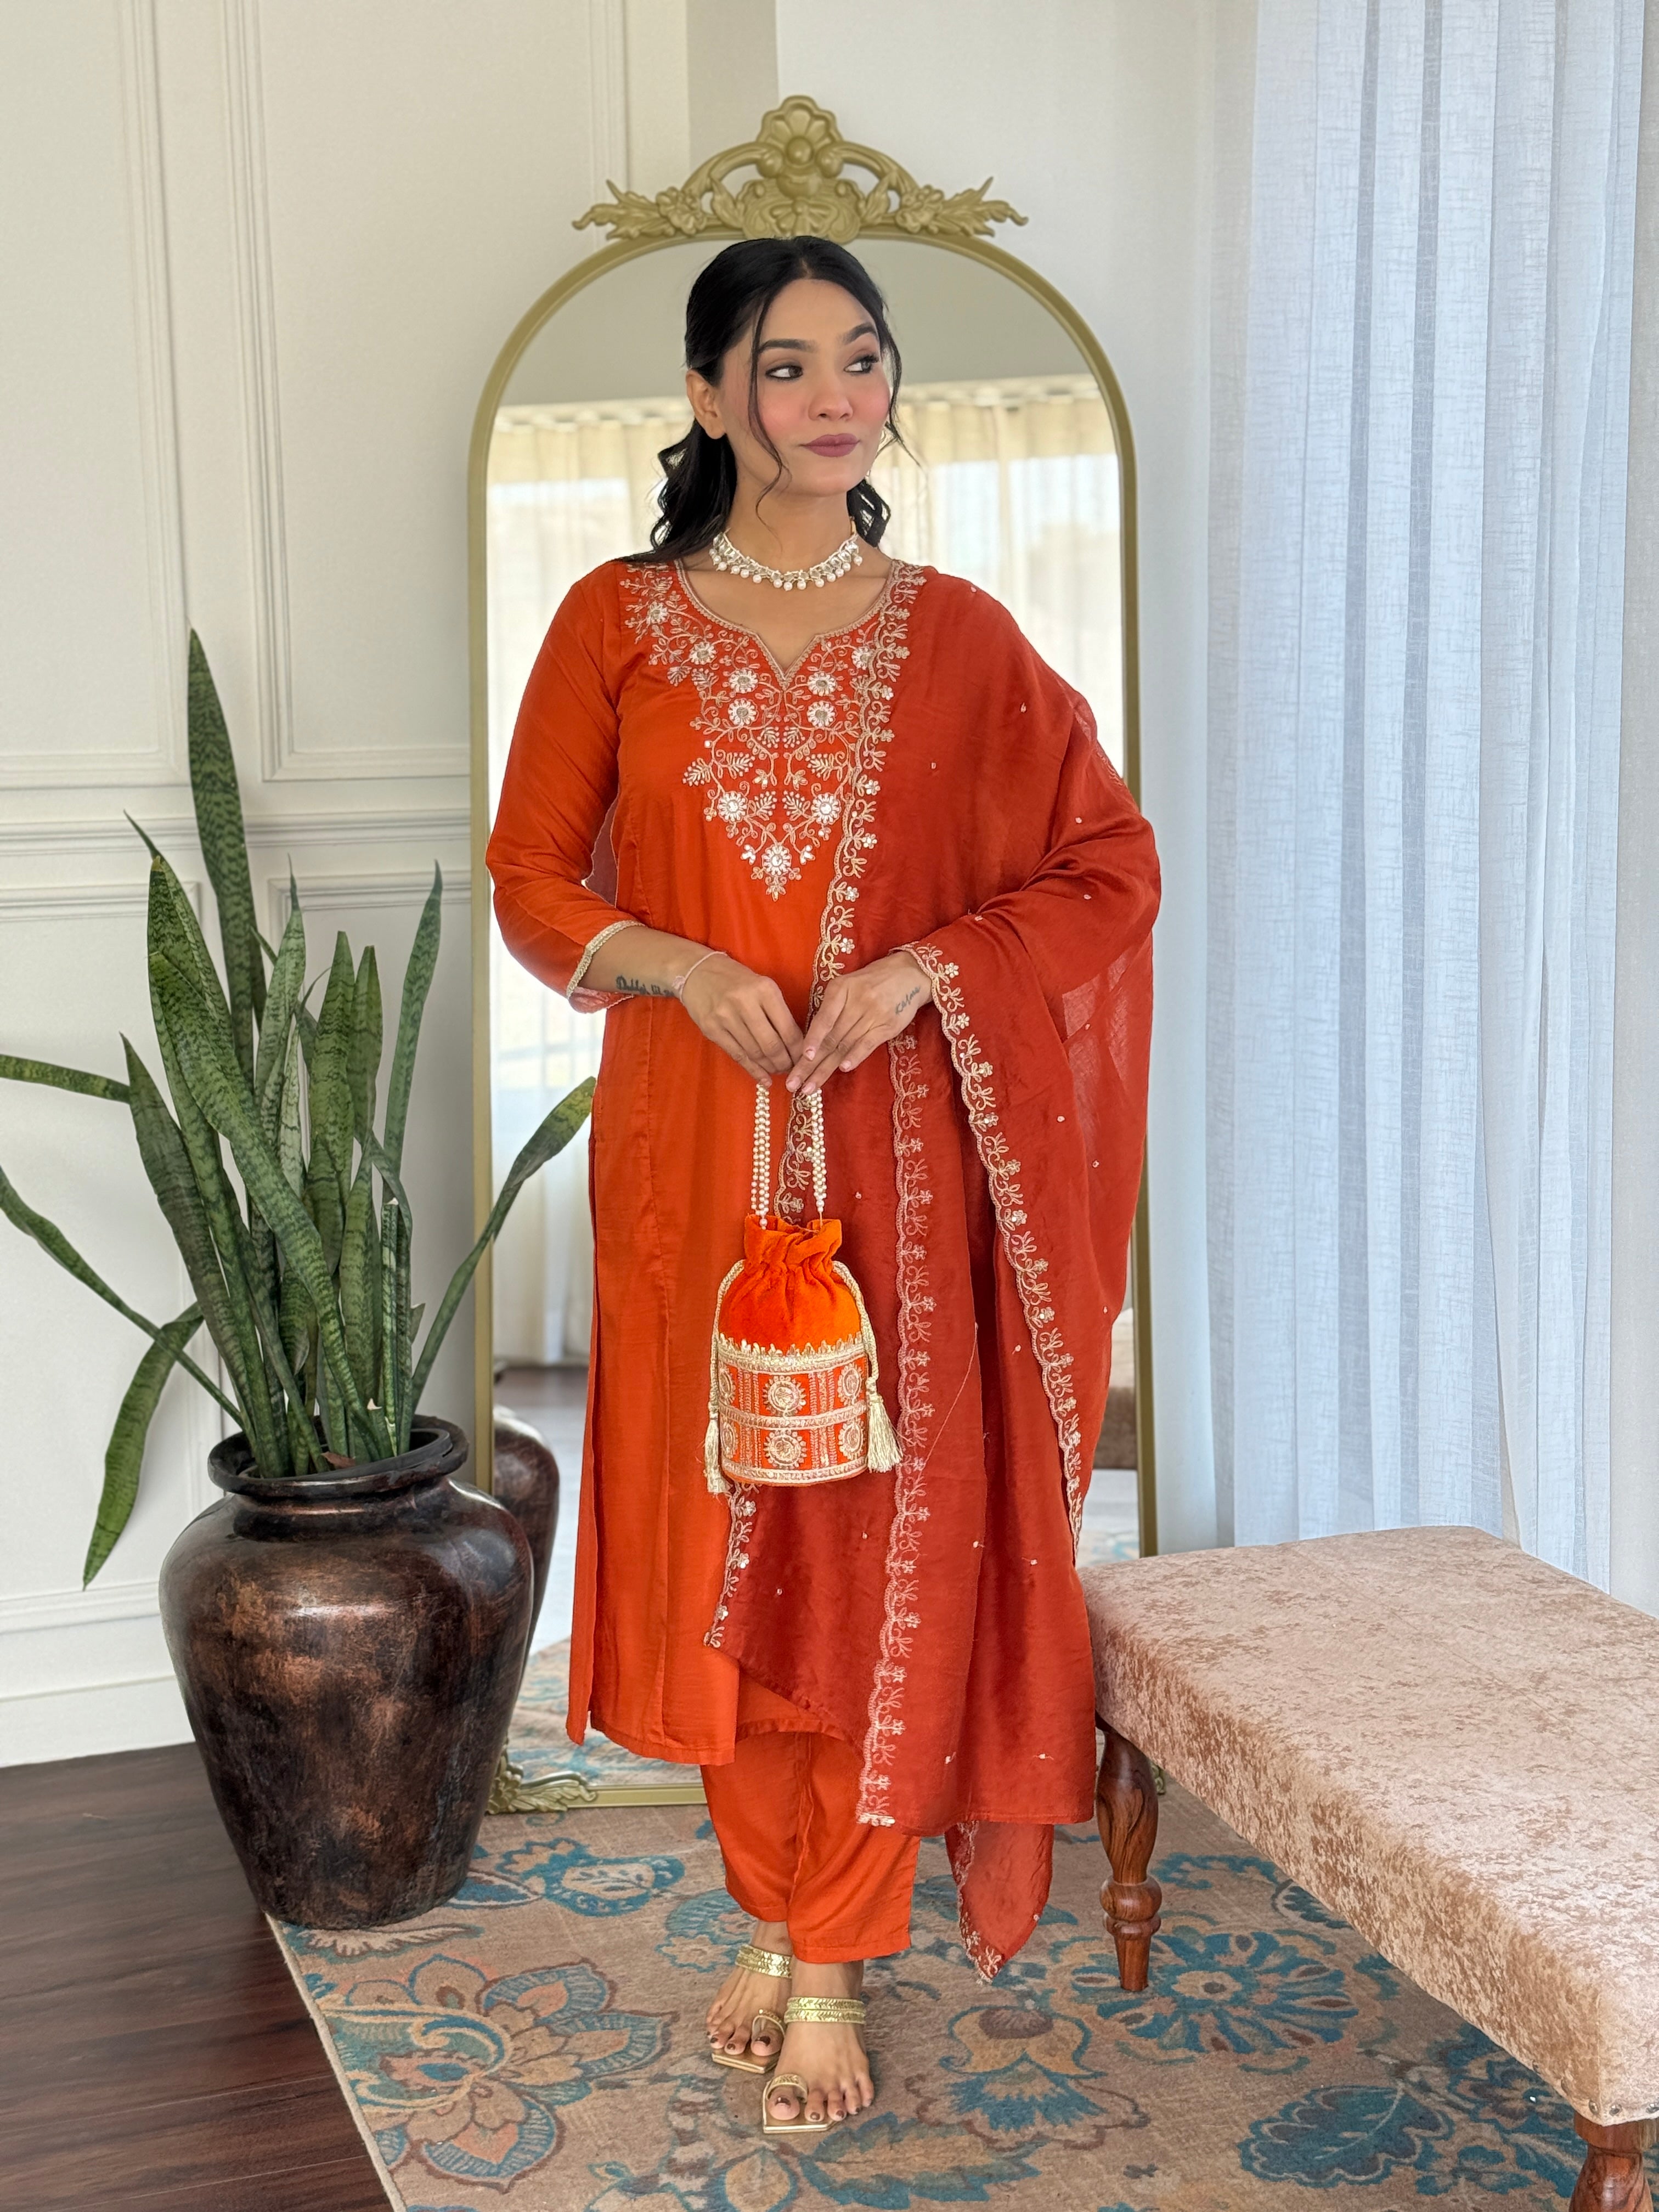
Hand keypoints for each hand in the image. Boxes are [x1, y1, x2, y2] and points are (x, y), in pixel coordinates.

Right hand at [679, 952, 803, 1079]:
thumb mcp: (763, 987)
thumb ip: (779, 1011)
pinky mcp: (711, 1028)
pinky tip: (764, 1078)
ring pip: (755, 1052)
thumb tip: (797, 1044)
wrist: (698, 972)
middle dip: (785, 1062)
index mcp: (764, 989)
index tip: (804, 1060)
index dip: (798, 1050)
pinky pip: (738, 1055)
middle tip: (791, 1069)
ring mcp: (725, 1017)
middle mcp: (745, 1002)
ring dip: (770, 1067)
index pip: (787, 1028)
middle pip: (772, 1044)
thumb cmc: (738, 980)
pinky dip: (753, 1070)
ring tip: (778, 1070)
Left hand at [786, 952, 932, 1096]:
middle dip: (810, 1065)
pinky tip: (843, 1069)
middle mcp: (856, 1001)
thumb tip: (811, 1041)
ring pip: (845, 1045)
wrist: (908, 974)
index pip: (823, 1020)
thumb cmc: (870, 982)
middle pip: (830, 1038)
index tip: (801, 1058)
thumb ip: (830, 1008)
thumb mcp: (847, 985)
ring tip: (810, 1087)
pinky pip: (868, 1044)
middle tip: (794, 1084)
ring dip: (826, 1069)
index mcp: (840, 989)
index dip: (812, 1040)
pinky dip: (855, 1056)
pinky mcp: (887, 1026)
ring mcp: (873, 1014)